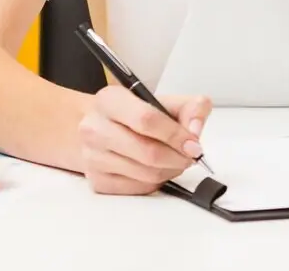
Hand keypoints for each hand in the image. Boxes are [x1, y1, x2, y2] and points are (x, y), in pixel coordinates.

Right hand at [77, 87, 212, 194]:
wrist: (101, 127)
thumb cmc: (134, 114)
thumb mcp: (163, 99)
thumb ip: (190, 107)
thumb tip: (195, 130)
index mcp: (111, 100)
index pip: (146, 119)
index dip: (175, 135)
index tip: (193, 144)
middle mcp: (95, 128)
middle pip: (147, 152)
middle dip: (177, 157)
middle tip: (191, 156)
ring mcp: (92, 157)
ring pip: (144, 173)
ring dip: (169, 171)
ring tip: (178, 161)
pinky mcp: (96, 181)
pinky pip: (136, 189)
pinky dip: (155, 182)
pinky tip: (160, 170)